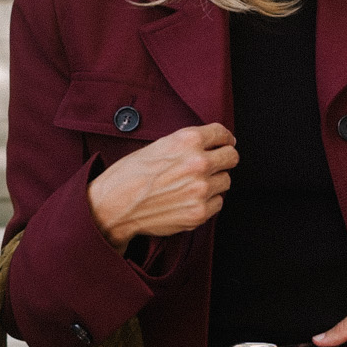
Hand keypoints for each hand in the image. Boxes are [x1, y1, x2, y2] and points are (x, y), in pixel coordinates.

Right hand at [88, 123, 238, 252]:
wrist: (114, 206)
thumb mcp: (158, 146)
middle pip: (231, 157)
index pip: (222, 134)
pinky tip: (188, 199)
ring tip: (192, 185)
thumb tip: (211, 145)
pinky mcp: (199, 212)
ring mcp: (201, 189)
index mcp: (188, 140)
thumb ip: (187, 144)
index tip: (226, 143)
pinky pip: (218, 203)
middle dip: (224, 159)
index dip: (224, 138)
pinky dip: (208, 201)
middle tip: (214, 164)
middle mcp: (198, 163)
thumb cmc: (129, 175)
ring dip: (214, 182)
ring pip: (226, 181)